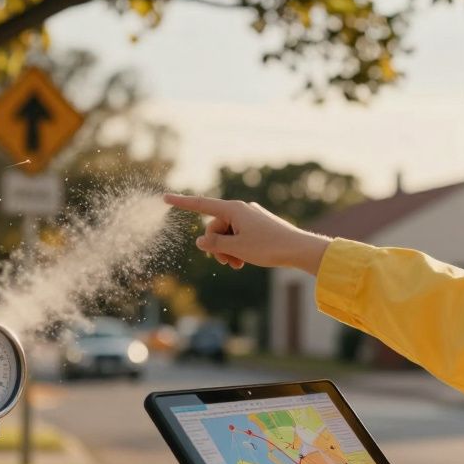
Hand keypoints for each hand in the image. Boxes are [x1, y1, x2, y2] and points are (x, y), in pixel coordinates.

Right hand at [164, 194, 331, 274]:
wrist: (298, 249)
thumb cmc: (268, 247)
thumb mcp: (236, 248)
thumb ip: (214, 244)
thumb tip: (200, 240)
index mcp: (234, 209)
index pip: (202, 205)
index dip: (182, 203)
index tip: (165, 198)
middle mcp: (241, 209)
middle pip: (215, 227)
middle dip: (216, 246)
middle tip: (229, 263)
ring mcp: (250, 217)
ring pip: (226, 234)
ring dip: (227, 251)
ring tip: (238, 265)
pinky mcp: (257, 226)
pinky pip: (238, 236)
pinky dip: (237, 249)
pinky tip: (244, 262)